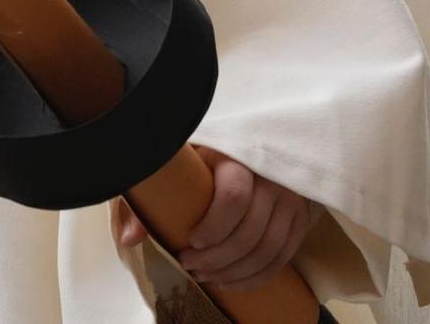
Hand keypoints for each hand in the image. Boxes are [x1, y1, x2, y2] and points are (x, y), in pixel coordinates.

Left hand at [111, 147, 317, 290]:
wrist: (244, 147)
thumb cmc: (202, 160)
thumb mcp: (175, 167)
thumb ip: (148, 198)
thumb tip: (130, 239)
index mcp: (236, 156)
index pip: (234, 197)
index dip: (213, 227)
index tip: (190, 241)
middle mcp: (269, 176)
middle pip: (249, 232)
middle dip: (217, 259)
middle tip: (191, 265)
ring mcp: (289, 198)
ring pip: (268, 249)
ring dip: (235, 273)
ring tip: (207, 276)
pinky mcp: (299, 216)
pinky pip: (283, 256)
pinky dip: (257, 276)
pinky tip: (231, 282)